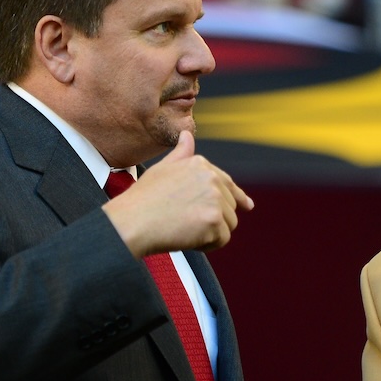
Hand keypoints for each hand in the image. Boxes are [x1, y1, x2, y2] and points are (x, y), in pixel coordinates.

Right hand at [103, 131, 253, 254]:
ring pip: (229, 224)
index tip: (247, 205)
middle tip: (185, 223)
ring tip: (185, 230)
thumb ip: (181, 154)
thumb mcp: (162, 169)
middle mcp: (211, 178)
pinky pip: (222, 240)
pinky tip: (189, 240)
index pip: (227, 183)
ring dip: (211, 233)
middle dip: (212, 219)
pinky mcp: (214, 220)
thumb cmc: (143, 199)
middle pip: (229, 207)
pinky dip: (208, 245)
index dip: (237, 196)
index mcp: (200, 164)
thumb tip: (187, 135)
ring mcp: (214, 199)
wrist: (132, 222)